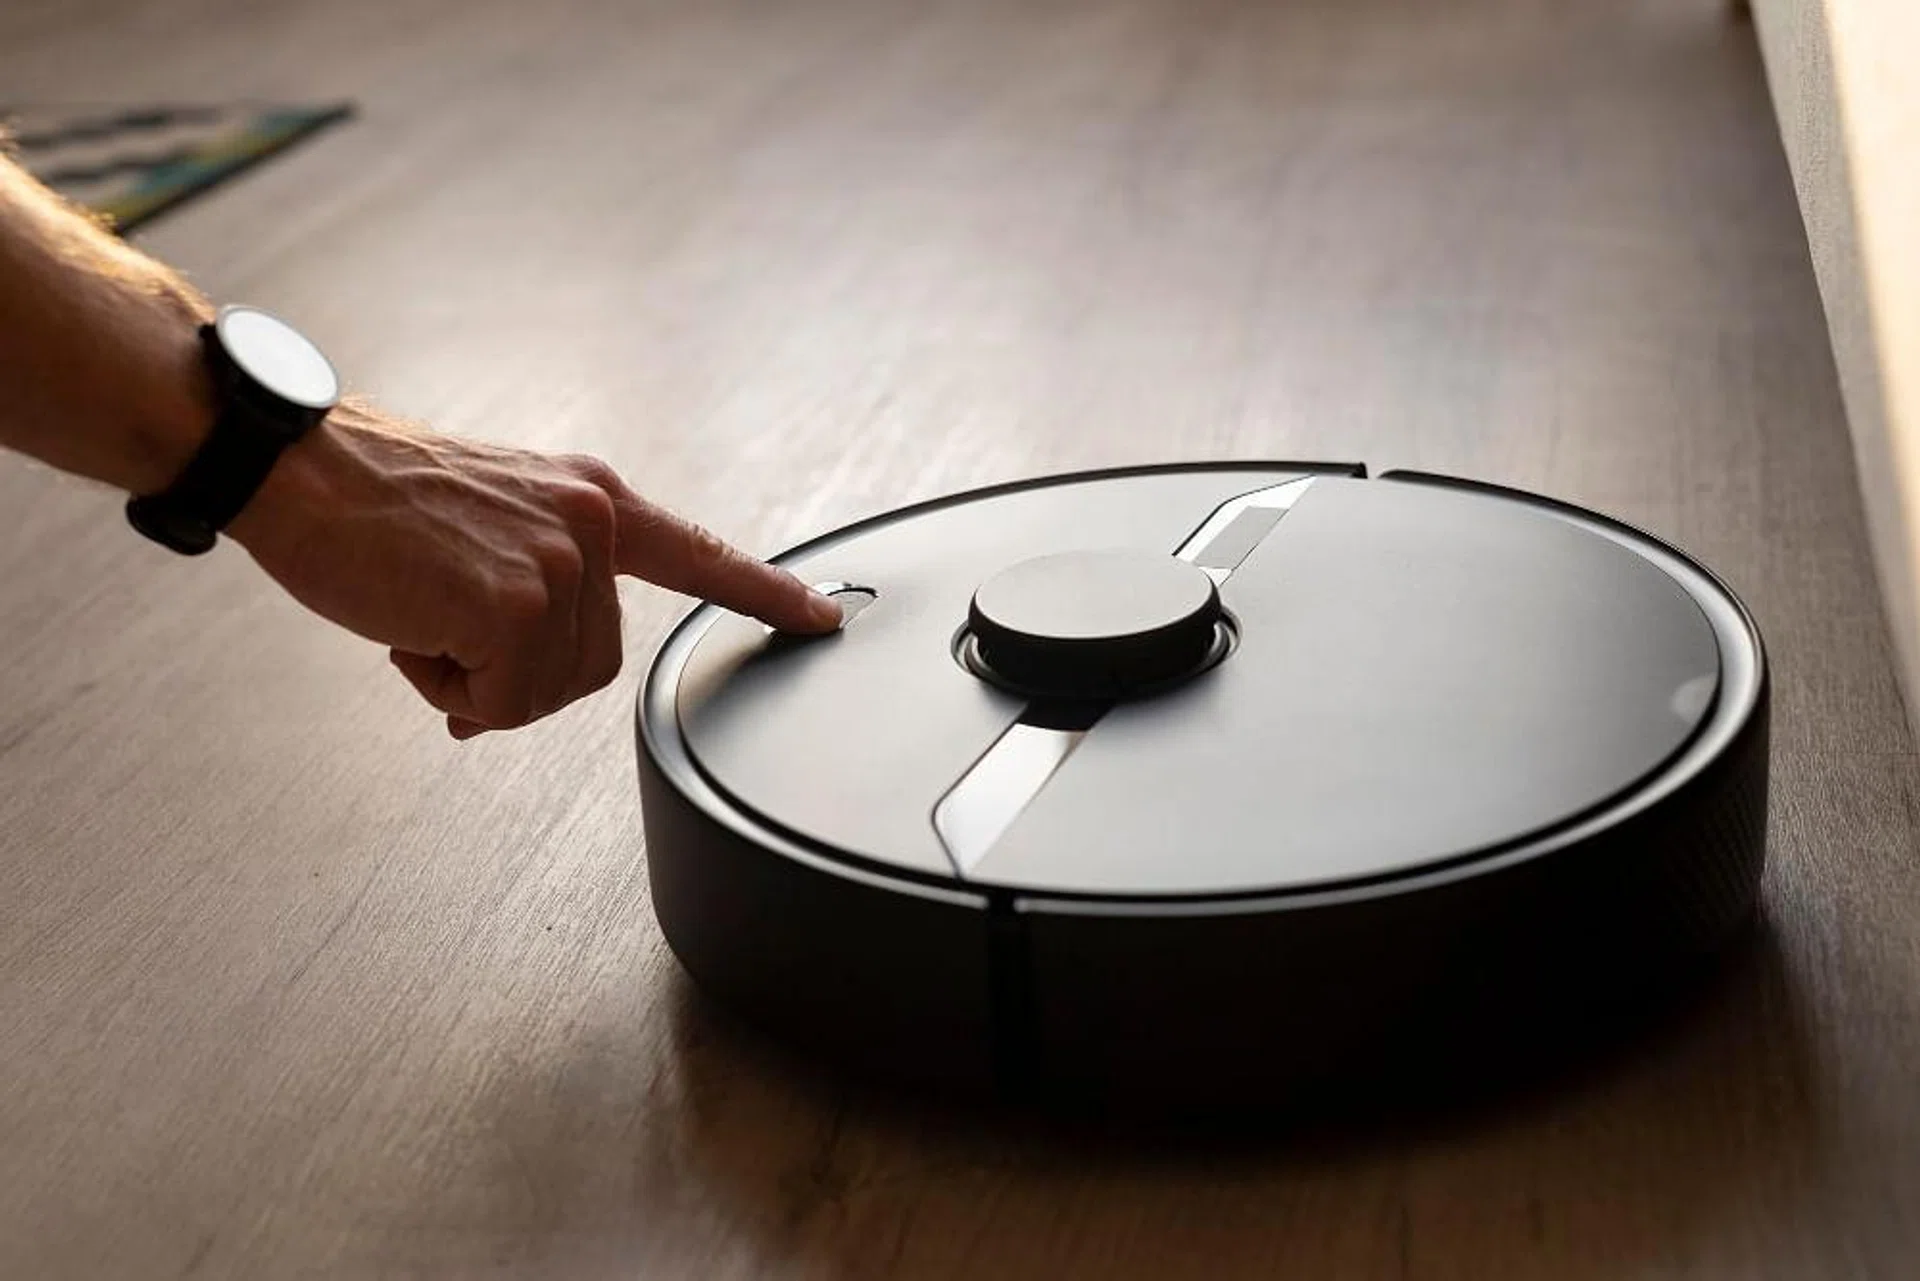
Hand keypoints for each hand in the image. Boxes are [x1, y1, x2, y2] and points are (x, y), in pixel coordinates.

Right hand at [228, 403, 841, 737]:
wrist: (300, 470)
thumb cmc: (378, 501)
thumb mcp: (491, 524)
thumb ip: (536, 592)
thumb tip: (510, 698)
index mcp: (590, 498)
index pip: (696, 553)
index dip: (763, 594)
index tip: (821, 617)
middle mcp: (589, 524)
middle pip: (590, 668)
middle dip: (513, 672)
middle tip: (445, 621)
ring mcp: (559, 564)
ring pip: (541, 694)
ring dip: (471, 679)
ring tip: (422, 611)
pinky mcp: (515, 605)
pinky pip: (496, 704)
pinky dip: (445, 688)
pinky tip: (410, 628)